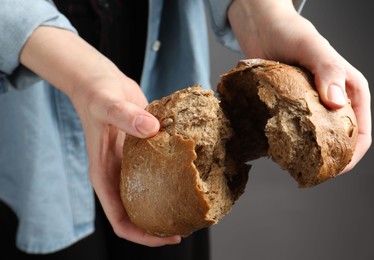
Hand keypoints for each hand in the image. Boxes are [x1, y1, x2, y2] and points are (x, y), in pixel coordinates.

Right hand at [20, 26, 180, 245]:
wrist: (101, 81)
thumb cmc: (96, 95)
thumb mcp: (107, 105)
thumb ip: (125, 117)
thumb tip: (151, 130)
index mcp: (104, 175)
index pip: (120, 219)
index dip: (142, 235)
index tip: (169, 238)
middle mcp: (119, 175)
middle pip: (139, 212)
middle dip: (161, 224)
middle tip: (190, 225)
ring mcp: (132, 165)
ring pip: (151, 194)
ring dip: (170, 202)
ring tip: (196, 205)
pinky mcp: (145, 151)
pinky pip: (160, 170)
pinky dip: (174, 175)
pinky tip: (194, 172)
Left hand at [228, 0, 371, 172]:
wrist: (262, 29)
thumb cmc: (291, 32)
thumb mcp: (312, 46)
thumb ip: (329, 70)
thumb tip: (338, 102)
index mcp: (351, 91)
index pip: (360, 133)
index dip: (350, 156)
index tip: (331, 170)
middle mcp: (334, 102)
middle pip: (339, 141)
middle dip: (327, 160)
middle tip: (307, 172)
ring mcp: (312, 106)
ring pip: (316, 139)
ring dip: (307, 153)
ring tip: (291, 163)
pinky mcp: (292, 107)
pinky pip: (296, 131)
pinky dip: (289, 141)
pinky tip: (277, 146)